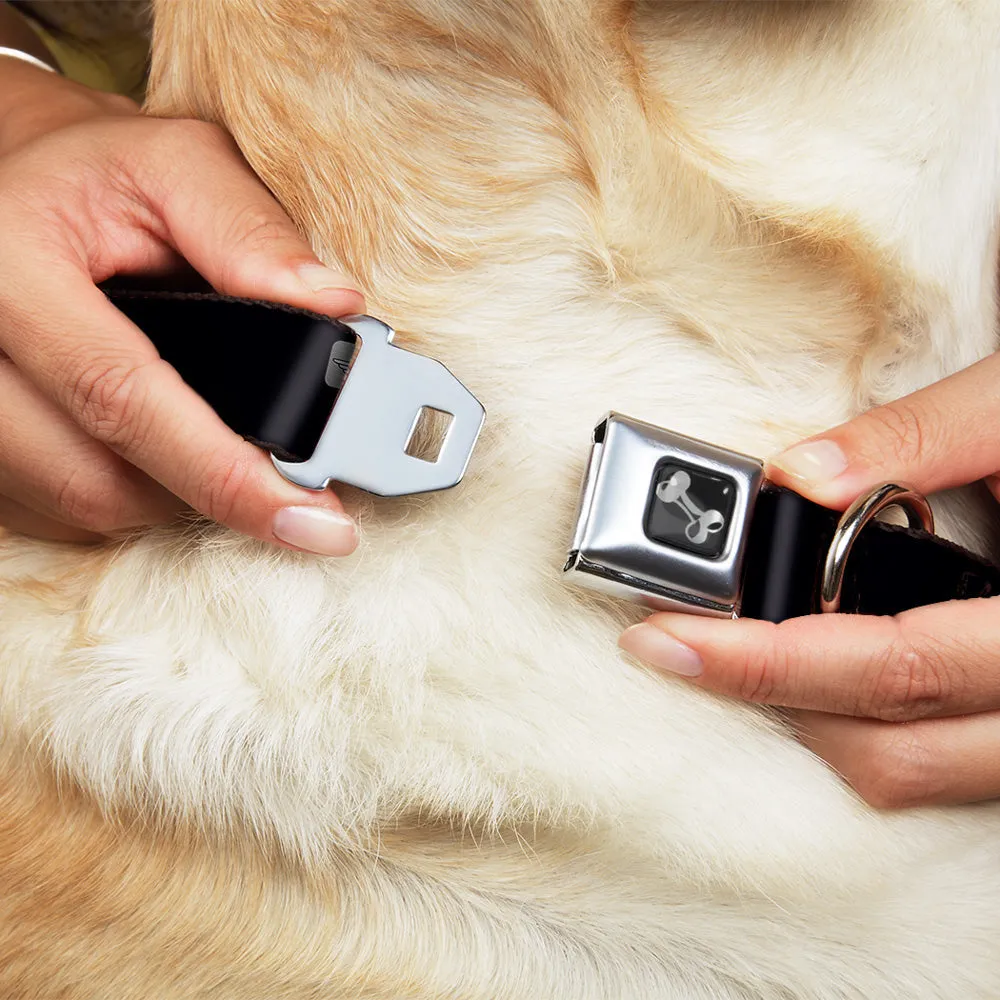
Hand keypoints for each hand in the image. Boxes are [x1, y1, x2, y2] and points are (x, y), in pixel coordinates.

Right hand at [0, 60, 363, 552]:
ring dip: (169, 494)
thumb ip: (251, 231)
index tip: (314, 522)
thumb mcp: (177, 166)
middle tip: (288, 485)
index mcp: (11, 267)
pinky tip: (164, 451)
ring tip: (224, 449)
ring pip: (80, 504)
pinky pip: (56, 509)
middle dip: (209, 490)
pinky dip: (127, 493)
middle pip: (97, 479)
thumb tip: (333, 306)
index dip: (225, 474)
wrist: (18, 184)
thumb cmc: (100, 174)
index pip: (122, 398)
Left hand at [619, 351, 999, 808]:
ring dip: (812, 721)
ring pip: (914, 773)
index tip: (667, 638)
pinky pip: (941, 765)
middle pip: (891, 750)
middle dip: (768, 699)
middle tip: (677, 643)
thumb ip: (920, 437)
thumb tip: (798, 475)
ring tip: (737, 652)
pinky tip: (820, 666)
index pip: (895, 667)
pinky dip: (867, 725)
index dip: (768, 662)